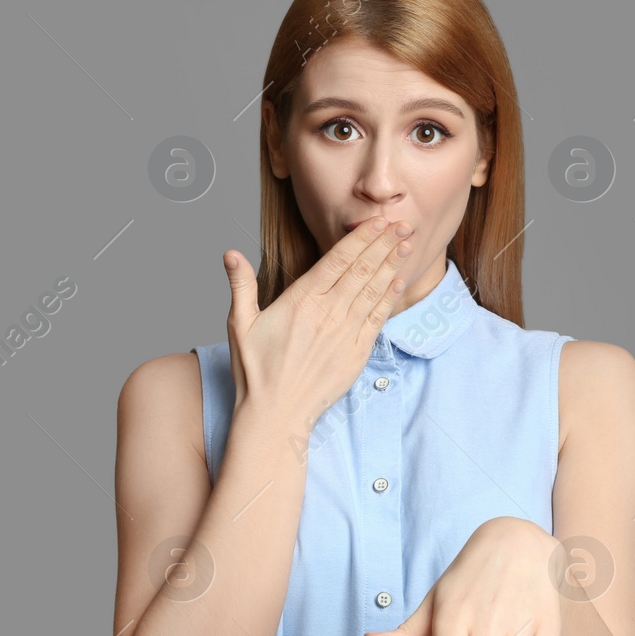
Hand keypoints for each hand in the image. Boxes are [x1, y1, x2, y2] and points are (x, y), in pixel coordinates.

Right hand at [222, 215, 413, 429]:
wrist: (276, 414)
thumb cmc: (255, 371)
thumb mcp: (240, 324)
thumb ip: (241, 285)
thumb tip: (229, 252)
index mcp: (300, 301)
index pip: (337, 260)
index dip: (360, 238)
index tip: (376, 221)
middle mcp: (327, 313)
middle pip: (361, 269)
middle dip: (383, 244)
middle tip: (402, 224)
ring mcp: (345, 333)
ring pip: (373, 290)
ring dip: (391, 265)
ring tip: (405, 244)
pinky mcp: (356, 354)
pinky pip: (377, 319)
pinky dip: (389, 298)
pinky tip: (398, 282)